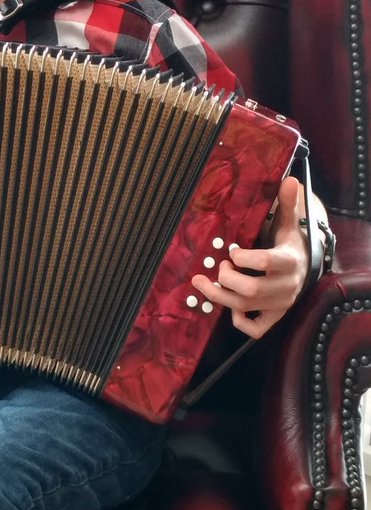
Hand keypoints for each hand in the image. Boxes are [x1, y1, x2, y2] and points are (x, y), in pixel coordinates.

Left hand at [191, 176, 307, 338]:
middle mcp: (287, 286)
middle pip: (251, 290)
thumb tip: (290, 180)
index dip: (243, 258)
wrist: (305, 267)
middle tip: (217, 267)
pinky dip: (240, 322)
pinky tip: (231, 308)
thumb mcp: (288, 223)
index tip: (231, 251)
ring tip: (203, 283)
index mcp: (289, 261)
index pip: (265, 262)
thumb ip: (286, 203)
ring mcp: (281, 304)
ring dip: (220, 297)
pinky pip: (256, 329)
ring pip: (247, 308)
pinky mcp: (276, 316)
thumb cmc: (289, 243)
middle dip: (226, 279)